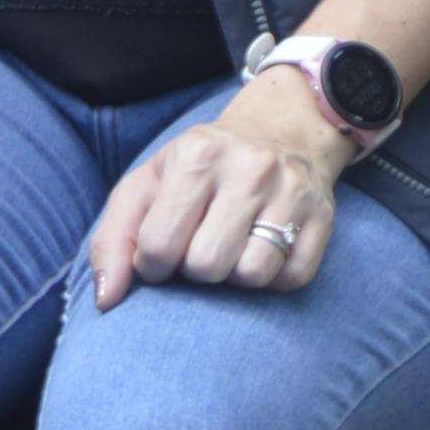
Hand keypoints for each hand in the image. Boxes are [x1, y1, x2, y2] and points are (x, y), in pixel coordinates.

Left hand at [88, 88, 343, 308]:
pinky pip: (292, 279)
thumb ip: (112, 239)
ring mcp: (290, 191)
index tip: (162, 253)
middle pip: (207, 266)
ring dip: (235, 275)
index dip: (153, 265)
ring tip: (232, 247)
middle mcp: (248, 168)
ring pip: (252, 276)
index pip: (159, 245)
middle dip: (196, 270)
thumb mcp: (147, 184)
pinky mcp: (323, 217)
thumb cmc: (200, 167)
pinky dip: (273, 278)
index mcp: (195, 156)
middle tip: (201, 245)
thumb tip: (106, 300)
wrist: (281, 129)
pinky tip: (264, 249)